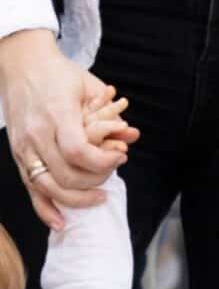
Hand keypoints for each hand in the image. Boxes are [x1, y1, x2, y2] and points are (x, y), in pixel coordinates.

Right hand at [2, 31, 128, 229]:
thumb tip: (130, 134)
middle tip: (112, 175)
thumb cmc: (60, 74)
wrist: (23, 67)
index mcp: (57, 115)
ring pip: (47, 186)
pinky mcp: (18, 155)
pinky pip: (30, 188)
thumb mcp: (89, 86)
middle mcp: (37, 134)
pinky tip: (61, 222)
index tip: (121, 158)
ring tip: (97, 198)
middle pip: (65, 174)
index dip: (103, 162)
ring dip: (75, 199)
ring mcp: (24, 147)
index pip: (78, 150)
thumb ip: (109, 113)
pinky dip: (45, 208)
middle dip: (95, 181)